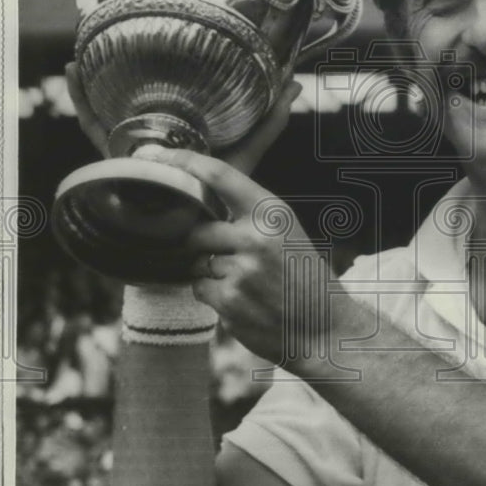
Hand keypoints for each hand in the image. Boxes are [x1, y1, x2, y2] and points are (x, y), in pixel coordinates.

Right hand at [65, 61, 302, 174]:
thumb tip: (294, 83)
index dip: (161, 72)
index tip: (156, 39)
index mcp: (183, 131)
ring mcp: (135, 147)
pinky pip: (96, 130)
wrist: (200, 228)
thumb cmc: (225, 191)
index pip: (170, 97)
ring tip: (80, 57)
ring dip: (92, 85)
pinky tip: (74, 77)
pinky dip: (83, 103)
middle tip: (105, 44)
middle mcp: (156, 136)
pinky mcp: (119, 159)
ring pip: (108, 112)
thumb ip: (270, 120)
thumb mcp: (249, 148)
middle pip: (131, 102)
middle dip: (117, 77)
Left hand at [144, 148, 318, 363]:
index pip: (219, 175)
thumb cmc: (304, 278)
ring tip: (245, 283)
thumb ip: (249, 216)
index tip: (160, 156)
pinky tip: (242, 300)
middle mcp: (255, 237)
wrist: (324, 329)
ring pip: (197, 262)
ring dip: (211, 272)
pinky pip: (200, 289)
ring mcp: (240, 270)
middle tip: (229, 258)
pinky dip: (213, 295)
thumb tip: (200, 201)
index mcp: (272, 212)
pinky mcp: (229, 301)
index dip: (185, 162)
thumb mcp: (287, 233)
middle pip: (197, 229)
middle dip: (203, 244)